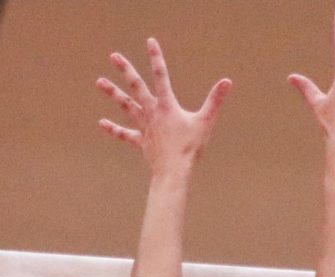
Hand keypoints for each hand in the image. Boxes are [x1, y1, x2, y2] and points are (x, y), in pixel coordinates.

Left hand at [96, 39, 230, 173]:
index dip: (156, 58)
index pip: (161, 76)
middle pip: (136, 87)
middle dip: (126, 70)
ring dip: (113, 93)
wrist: (174, 169)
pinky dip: (114, 129)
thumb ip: (215, 100)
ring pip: (126, 106)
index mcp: (167, 105)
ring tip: (99, 82)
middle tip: (114, 56)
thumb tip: (227, 82)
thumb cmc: (191, 147)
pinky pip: (125, 134)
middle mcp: (152, 112)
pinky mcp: (141, 141)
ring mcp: (144, 126)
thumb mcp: (206, 121)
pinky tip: (102, 123)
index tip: (150, 42)